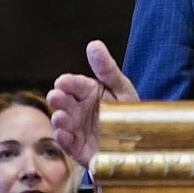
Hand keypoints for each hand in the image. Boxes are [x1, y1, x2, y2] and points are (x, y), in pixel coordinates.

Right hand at [47, 40, 139, 166]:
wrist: (138, 141)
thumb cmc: (127, 112)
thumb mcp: (121, 88)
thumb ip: (107, 68)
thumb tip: (94, 45)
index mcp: (89, 92)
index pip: (75, 84)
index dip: (68, 83)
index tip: (62, 81)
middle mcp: (79, 109)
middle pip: (65, 102)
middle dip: (58, 99)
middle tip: (55, 96)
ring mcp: (77, 128)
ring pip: (63, 122)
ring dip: (59, 119)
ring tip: (59, 116)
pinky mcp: (78, 147)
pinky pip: (68, 143)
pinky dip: (63, 139)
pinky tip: (62, 134)